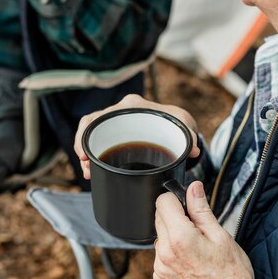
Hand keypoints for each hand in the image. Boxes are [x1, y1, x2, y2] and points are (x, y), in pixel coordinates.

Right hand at [74, 94, 200, 179]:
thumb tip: (193, 150)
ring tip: (89, 173)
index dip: (87, 133)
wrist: (176, 129)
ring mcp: (116, 125)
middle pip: (92, 126)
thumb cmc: (177, 124)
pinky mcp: (115, 136)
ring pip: (92, 135)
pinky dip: (94, 158)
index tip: (85, 155)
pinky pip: (98, 143)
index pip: (101, 115)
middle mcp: (120, 112)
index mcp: (132, 106)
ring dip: (87, 154)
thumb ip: (189, 135)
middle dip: (84, 147)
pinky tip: (93, 172)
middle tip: (87, 168)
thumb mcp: (183, 126)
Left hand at [154, 181, 274, 278]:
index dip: (177, 199)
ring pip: (160, 235)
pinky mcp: (160, 277)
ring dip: (173, 235)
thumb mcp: (220, 234)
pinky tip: (190, 260)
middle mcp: (165, 253)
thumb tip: (193, 187)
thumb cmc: (232, 271)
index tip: (190, 206)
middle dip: (176, 217)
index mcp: (180, 238)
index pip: (163, 202)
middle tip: (199, 230)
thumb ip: (200, 209)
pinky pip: (160, 254)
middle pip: (160, 217)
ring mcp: (160, 267)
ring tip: (196, 248)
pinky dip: (171, 252)